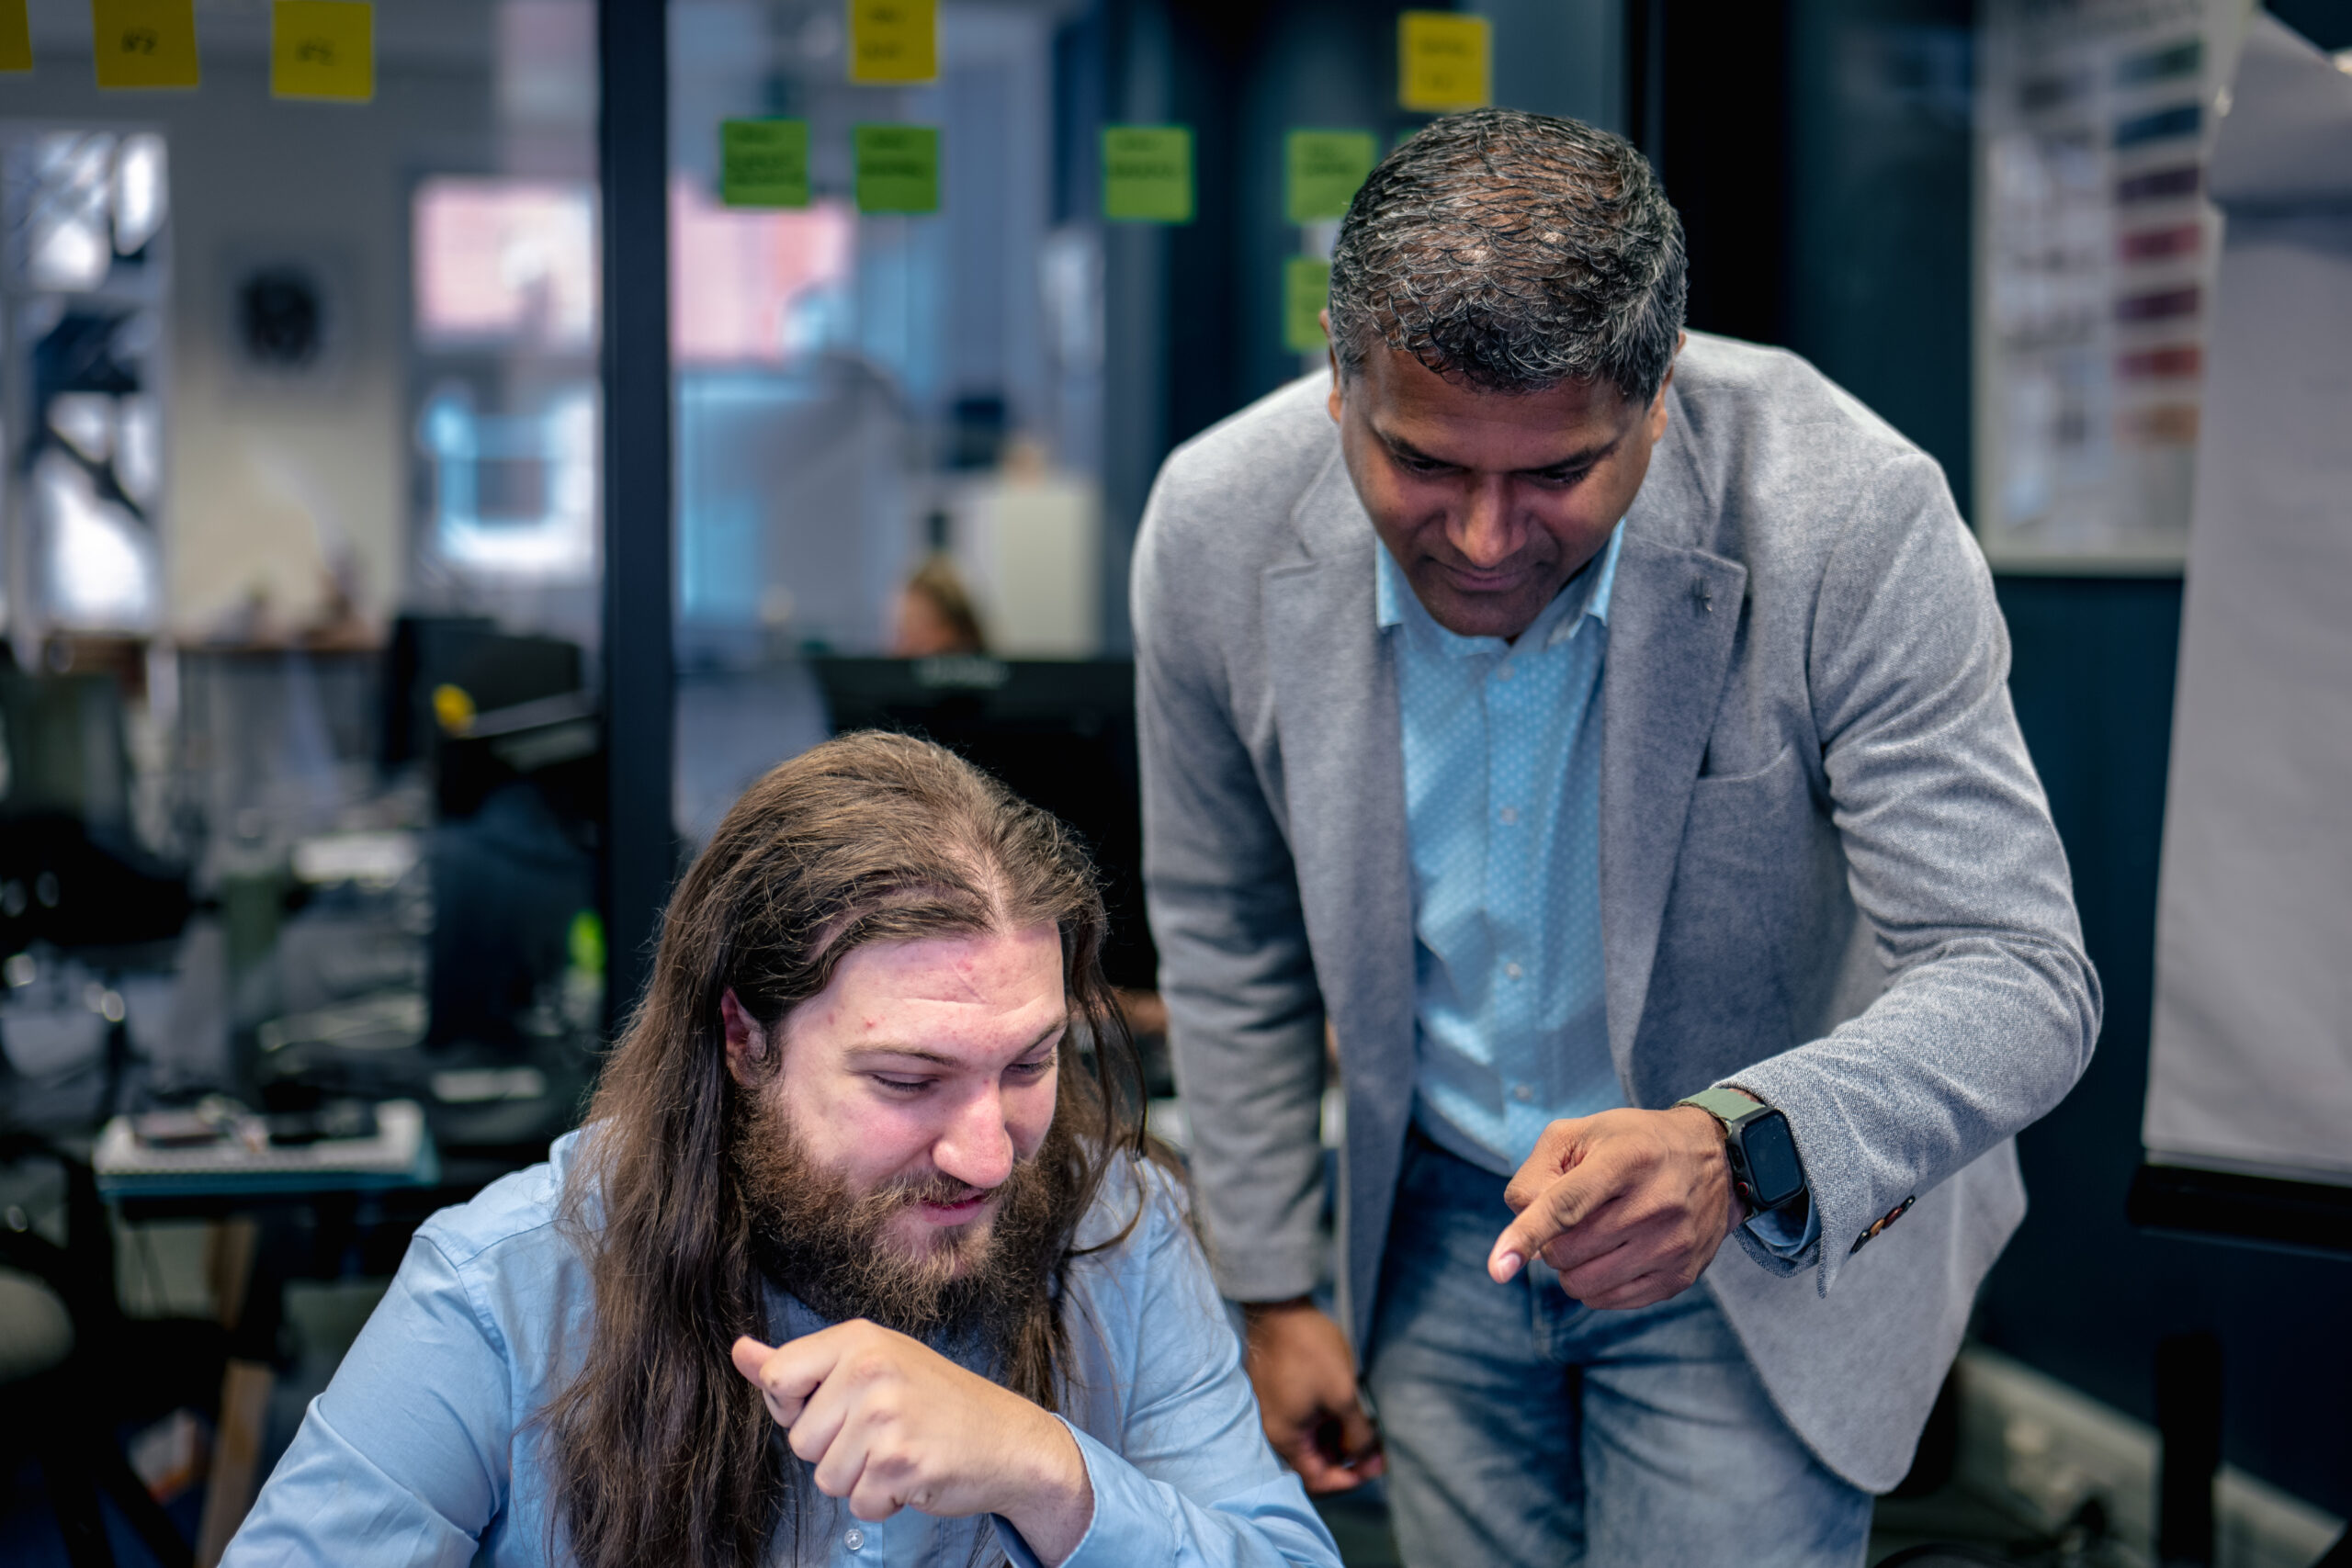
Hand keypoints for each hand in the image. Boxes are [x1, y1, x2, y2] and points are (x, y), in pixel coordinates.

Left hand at [730, 1323, 1093, 1565]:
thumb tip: (739, 1351)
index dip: (796, 1407)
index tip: (836, 1406)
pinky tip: (913, 1474)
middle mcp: (869, 1370)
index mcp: (857, 1339)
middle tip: (882, 1432)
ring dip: (860, 1480)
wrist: (1008, 1439)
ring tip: (900, 1452)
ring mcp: (885, 1415)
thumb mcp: (869, 1364)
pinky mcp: (900, 1461)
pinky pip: (858, 1504)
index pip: (777, 1378)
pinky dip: (883, 1502)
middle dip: (834, 1451)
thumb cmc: (935, 1402)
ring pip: (826, 1478)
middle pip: (799, 1439)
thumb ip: (800, 1363)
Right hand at [1240, 1298, 1383, 1492]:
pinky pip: (1306, 1420)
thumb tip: (1369, 1461)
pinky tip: (1350, 1408)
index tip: (1375, 1467)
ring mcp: (1275, 1412)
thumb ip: (1358, 1434)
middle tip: (1379, 1446)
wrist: (1280, 1307)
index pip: (1318, 1480)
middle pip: (1315, 1460)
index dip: (1349, 1480)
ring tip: (1369, 1424)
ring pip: (1312, 1439)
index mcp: (1285, 1438)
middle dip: (1349, 1457)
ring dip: (1340, 1438)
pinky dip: (1328, 1421)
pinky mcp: (1279, 1395)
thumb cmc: (1310, 1351)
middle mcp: (1274, 1431)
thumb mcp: (1343, 1395)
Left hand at [1487, 1106, 1744, 1309]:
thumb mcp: (1581, 1134)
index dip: (1526, 1236)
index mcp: (1625, 1160)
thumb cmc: (1632, 1143)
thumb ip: (1537, 1172)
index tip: (1497, 1269)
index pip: (1565, 1207)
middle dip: (1551, 1239)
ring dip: (1570, 1266)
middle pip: (1565, 1250)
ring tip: (1591, 1235)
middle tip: (1573, 1216)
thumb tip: (1520, 1225)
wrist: (1714, 1159)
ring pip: (1582, 1283)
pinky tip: (1611, 1254)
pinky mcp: (1680, 1276)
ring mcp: (1671, 1245)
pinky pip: (1608, 1300)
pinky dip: (1594, 1284)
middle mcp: (1654, 1205)